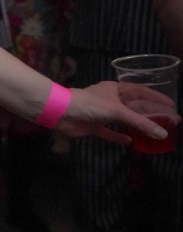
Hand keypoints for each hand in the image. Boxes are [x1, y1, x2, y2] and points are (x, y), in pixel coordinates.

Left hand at [56, 81, 175, 141]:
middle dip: (151, 114)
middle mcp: (110, 100)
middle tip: (169, 122)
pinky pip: (110, 132)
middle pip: (135, 107)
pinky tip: (131, 142)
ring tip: (156, 132)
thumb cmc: (90, 104)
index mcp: (115, 89)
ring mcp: (102, 113)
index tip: (172, 105)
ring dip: (138, 125)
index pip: (141, 91)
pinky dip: (119, 137)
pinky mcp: (94, 126)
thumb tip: (162, 134)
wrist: (61, 112)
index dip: (157, 97)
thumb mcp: (117, 111)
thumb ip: (140, 122)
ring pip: (124, 120)